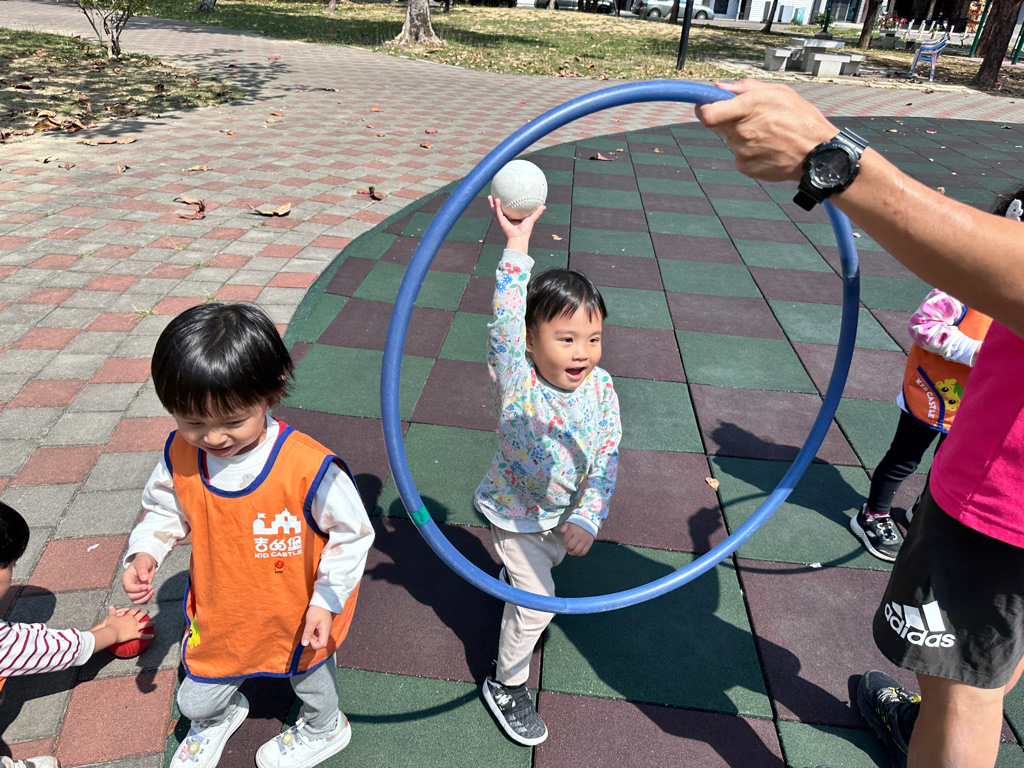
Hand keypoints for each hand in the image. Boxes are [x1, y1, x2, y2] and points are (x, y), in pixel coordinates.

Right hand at [93, 606, 153, 643]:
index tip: (139, 608)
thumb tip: (110, 606)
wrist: (112, 633)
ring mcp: (135, 627)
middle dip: (145, 612)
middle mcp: (134, 620)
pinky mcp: (135, 634)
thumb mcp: (110, 617)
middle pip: (141, 615)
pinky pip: (143, 635)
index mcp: (128, 616)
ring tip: (154, 622)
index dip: (137, 609)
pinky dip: (148, 636)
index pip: (134, 611)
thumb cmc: (110, 625)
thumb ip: (112, 612)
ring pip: (145, 624)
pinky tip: (152, 636)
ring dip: (150, 623)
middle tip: (147, 611)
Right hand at [122, 553, 156, 603]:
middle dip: (143, 594)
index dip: (138, 589)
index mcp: (126, 578)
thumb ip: (142, 570)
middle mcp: (128, 586)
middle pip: (132, 596)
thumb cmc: (143, 561)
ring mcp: (133, 590)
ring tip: (152, 590)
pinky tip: (152, 594)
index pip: (129, 588)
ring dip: (145, 598)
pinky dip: (147, 600)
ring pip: (136, 601)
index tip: (147, 586)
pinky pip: (141, 601)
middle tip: (151, 587)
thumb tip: (144, 579)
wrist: (147, 563)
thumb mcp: (142, 563)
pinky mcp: (139, 593)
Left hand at [301, 605, 333, 649]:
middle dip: (312, 640)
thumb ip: (307, 633)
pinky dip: (313, 634)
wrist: (322, 601)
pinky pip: (319, 635)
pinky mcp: (324, 628)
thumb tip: (304, 644)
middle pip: (320, 643)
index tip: (309, 636)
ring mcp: (326, 630)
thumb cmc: (317, 610)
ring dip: (312, 637)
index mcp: (326, 631)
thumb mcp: (310, 621)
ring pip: (319, 639)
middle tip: (307, 631)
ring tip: (309, 628)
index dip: (314, 644)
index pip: (322, 644)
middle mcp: (327, 632)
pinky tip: (311, 627)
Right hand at [489, 195, 545, 253]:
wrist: (519, 239)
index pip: (508, 210)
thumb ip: (536, 212)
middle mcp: (506, 220)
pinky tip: (497, 200)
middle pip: (499, 209)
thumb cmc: (525, 232)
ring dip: (492, 203)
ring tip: (489, 196)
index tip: (506, 197)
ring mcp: (502, 221)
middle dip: (496, 203)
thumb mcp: (531, 219)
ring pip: (495, 210)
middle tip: (494, 195)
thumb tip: (544, 205)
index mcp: (512, 219)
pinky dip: (497, 206)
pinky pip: (498, 212)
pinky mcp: (501, 221)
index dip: (506, 204)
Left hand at [562, 522, 594, 556]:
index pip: (566, 540)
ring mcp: (584, 540)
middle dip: (567, 548)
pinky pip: (584, 552)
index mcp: (572, 531)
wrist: (590, 520)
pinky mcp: (589, 543)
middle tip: (567, 548)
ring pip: (577, 551)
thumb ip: (564, 528)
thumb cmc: (578, 522)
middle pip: (571, 546)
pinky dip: (580, 554)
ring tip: (571, 552)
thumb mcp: (569, 522)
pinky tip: (577, 553)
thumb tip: (563, 534)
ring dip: (572, 553)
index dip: (564, 542)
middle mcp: (578, 536)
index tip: (566, 541)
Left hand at [694, 80, 836, 182]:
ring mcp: (742, 152)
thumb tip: (719, 86)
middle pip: (718, 125)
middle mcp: (742, 131)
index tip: (705, 104)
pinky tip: (768, 148)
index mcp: (749, 108)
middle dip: (727, 119)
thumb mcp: (779, 93)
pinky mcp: (745, 167)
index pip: (708, 113)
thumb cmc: (801, 119)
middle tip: (750, 118)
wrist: (818, 154)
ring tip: (768, 134)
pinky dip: (750, 152)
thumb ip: (745, 88)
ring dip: (741, 136)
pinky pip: (739, 156)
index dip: (702, 108)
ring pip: (731, 140)